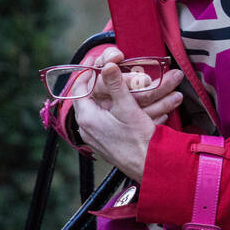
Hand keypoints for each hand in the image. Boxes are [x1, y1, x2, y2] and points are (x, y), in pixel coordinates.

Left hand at [71, 48, 185, 180]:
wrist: (150, 166)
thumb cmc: (139, 140)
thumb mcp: (127, 107)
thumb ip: (116, 84)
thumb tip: (107, 65)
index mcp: (87, 118)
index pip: (79, 88)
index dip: (87, 72)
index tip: (97, 63)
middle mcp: (87, 129)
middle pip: (88, 98)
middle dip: (100, 84)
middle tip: (110, 72)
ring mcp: (95, 138)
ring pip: (98, 110)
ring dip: (109, 97)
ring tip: (121, 86)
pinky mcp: (105, 143)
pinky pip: (105, 121)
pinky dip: (114, 110)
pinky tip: (128, 106)